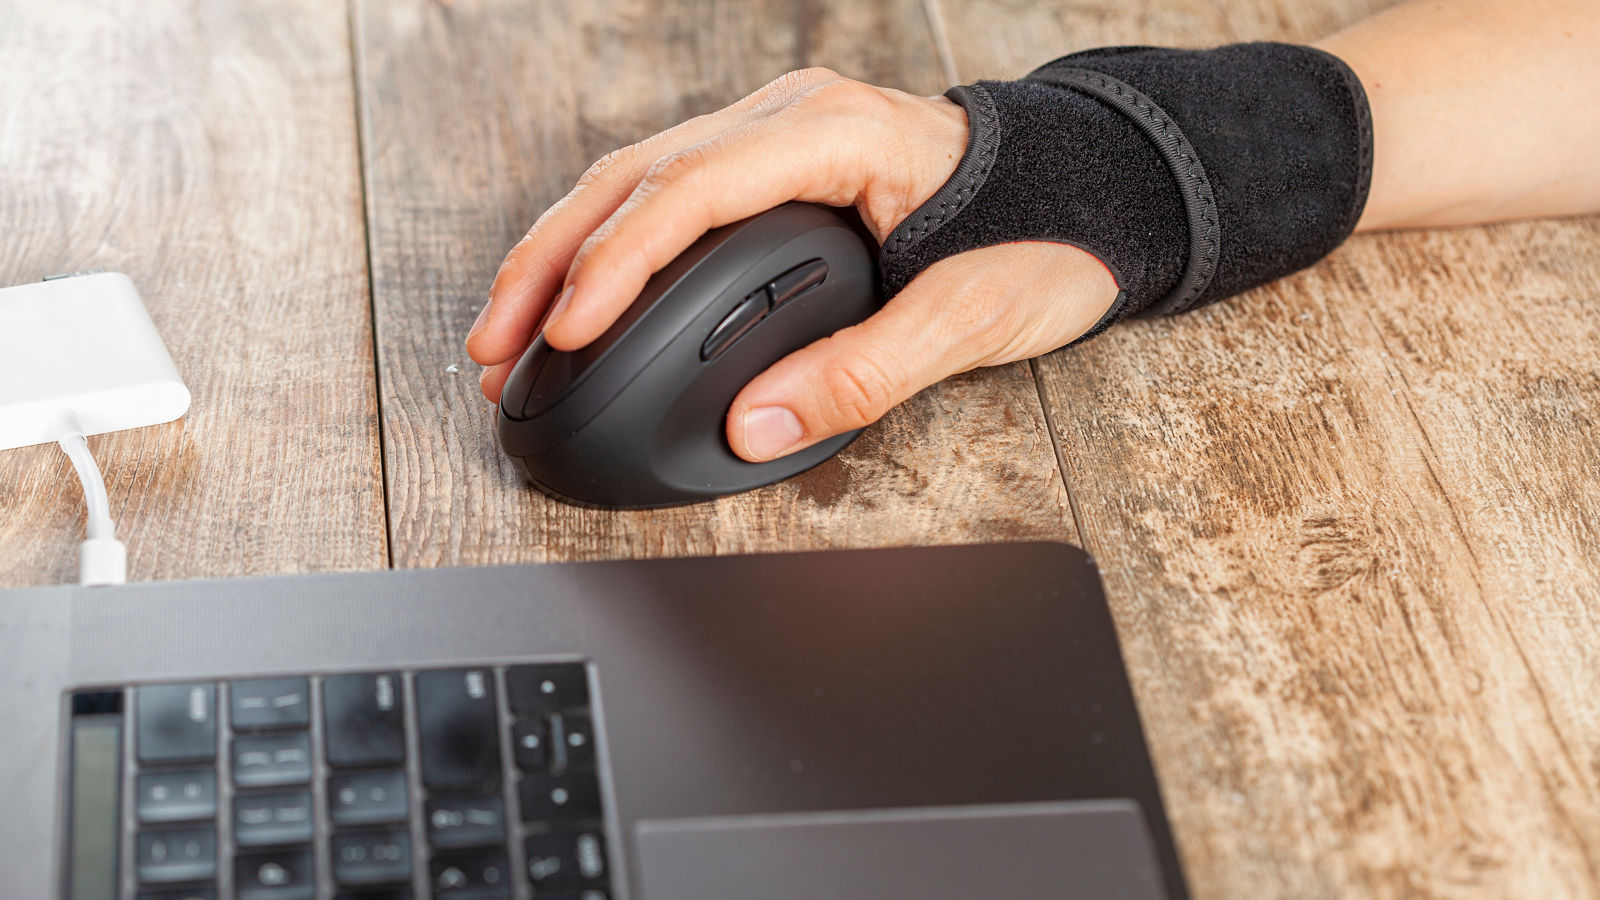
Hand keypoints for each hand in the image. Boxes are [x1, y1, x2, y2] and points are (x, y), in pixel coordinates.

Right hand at [467, 67, 1117, 461]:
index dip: (614, 263)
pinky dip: (607, 248)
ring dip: (562, 253)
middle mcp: (790, 116)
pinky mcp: (771, 167)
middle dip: (550, 260)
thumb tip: (755, 427)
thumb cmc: (1045, 235)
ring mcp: (775, 134)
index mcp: (835, 132)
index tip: (567, 333)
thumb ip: (867, 373)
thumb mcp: (971, 316)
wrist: (1092, 190)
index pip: (690, 189)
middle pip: (633, 176)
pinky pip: (664, 196)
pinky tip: (576, 299)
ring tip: (507, 329)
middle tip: (494, 342)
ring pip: (633, 180)